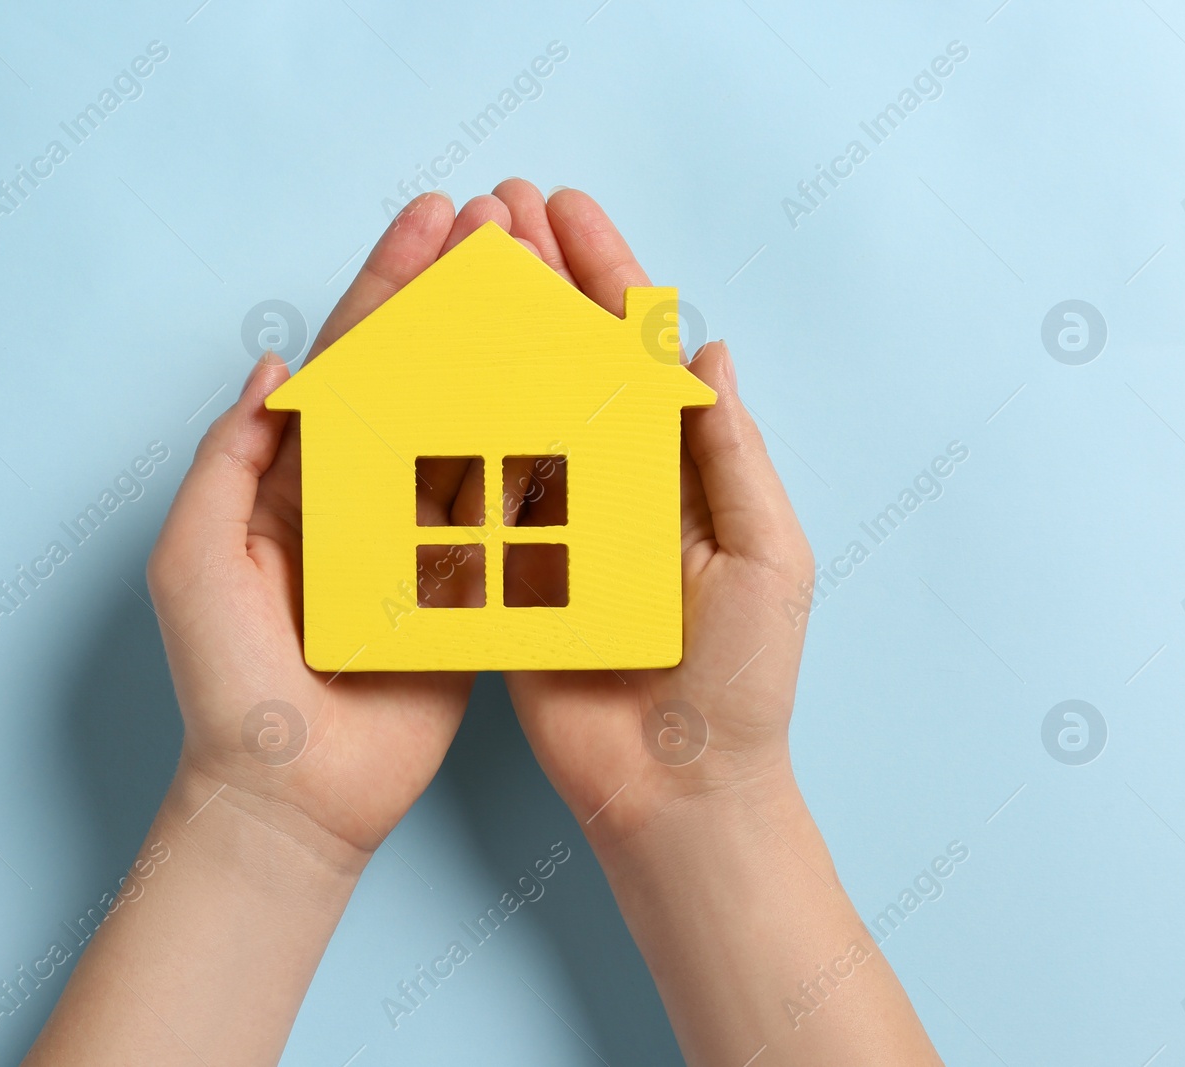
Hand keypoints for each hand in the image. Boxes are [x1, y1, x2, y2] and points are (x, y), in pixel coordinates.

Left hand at [145, 191, 514, 865]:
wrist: (289, 795)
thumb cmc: (227, 683)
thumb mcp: (195, 557)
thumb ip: (229, 458)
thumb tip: (276, 368)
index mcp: (296, 478)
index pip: (349, 359)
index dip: (387, 284)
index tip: (430, 219)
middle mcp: (364, 496)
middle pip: (419, 376)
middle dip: (458, 298)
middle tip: (503, 229)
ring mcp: (420, 541)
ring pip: (470, 430)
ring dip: (506, 358)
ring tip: (548, 288)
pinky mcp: (469, 590)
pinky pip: (507, 513)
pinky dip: (537, 454)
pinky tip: (571, 397)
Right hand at [491, 181, 816, 844]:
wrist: (677, 793)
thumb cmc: (742, 683)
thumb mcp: (766, 559)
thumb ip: (732, 456)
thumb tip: (708, 350)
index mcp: (680, 469)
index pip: (639, 350)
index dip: (606, 275)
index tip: (566, 212)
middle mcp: (614, 482)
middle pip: (567, 361)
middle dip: (534, 282)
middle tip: (493, 213)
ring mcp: (554, 525)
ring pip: (513, 410)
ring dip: (484, 339)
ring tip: (450, 270)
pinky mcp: (504, 574)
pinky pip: (472, 494)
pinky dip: (446, 434)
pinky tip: (418, 378)